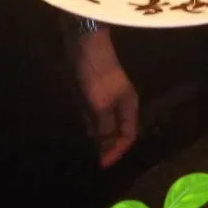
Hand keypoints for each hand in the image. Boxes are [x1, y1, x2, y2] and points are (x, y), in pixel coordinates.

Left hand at [72, 28, 138, 168]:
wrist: (85, 43)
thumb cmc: (97, 74)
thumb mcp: (101, 104)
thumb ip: (104, 127)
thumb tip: (105, 147)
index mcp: (129, 105)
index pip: (128, 135)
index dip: (116, 151)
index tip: (101, 164)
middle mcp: (121, 102)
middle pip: (116, 130)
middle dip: (105, 144)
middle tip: (90, 158)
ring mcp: (108, 96)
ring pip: (103, 122)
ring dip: (95, 134)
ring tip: (83, 147)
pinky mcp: (94, 90)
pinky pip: (93, 113)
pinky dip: (87, 121)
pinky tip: (78, 126)